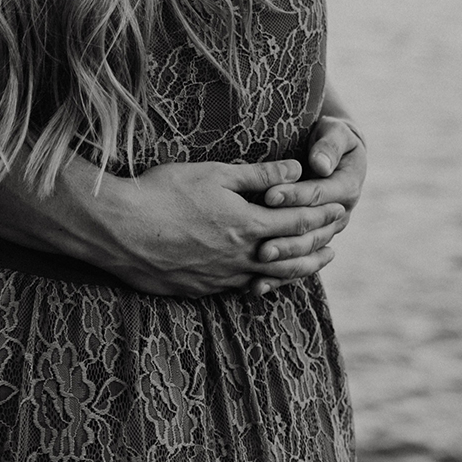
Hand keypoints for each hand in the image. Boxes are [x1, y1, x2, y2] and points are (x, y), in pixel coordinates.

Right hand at [75, 159, 345, 297]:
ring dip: (296, 270)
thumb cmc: (164, 192)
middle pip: (292, 256)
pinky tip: (263, 279)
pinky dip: (262, 282)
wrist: (119, 229)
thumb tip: (297, 171)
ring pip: (270, 278)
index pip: (299, 222)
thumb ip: (259, 175)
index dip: (323, 215)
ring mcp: (220, 278)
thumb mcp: (215, 173)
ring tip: (313, 264)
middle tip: (336, 240)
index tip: (342, 210)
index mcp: (248, 225)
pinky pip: (240, 289)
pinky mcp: (199, 289)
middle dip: (318, 246)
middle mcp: (241, 257)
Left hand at [247, 116, 365, 295]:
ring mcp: (326, 232)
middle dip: (286, 236)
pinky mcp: (311, 244)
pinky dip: (278, 278)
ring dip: (284, 259)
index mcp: (347, 188)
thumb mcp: (336, 133)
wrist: (336, 153)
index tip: (269, 195)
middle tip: (261, 240)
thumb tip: (321, 164)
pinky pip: (297, 266)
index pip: (319, 195)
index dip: (295, 196)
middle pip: (313, 231)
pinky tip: (256, 286)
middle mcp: (340, 215)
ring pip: (307, 253)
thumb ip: (329, 145)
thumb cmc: (331, 137)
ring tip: (260, 260)